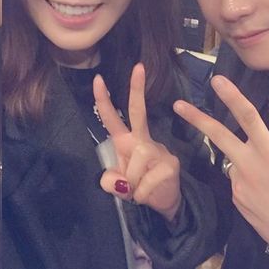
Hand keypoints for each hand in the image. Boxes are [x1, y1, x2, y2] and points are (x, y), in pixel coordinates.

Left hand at [94, 63, 181, 221]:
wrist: (164, 202)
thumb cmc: (139, 186)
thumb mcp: (118, 185)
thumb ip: (111, 182)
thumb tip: (120, 181)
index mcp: (126, 140)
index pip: (112, 118)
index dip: (104, 100)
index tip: (98, 78)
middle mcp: (142, 140)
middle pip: (138, 112)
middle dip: (136, 89)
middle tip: (138, 66)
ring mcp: (158, 150)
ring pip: (136, 163)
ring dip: (132, 183)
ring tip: (137, 190)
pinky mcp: (170, 164)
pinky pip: (146, 182)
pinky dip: (141, 194)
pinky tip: (146, 195)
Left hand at [173, 75, 268, 249]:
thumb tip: (264, 141)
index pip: (248, 118)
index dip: (232, 97)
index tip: (217, 81)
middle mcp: (249, 165)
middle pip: (217, 135)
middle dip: (195, 118)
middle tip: (177, 104)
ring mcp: (238, 183)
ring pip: (235, 161)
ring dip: (247, 163)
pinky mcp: (234, 197)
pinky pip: (238, 180)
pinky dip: (250, 181)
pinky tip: (266, 195)